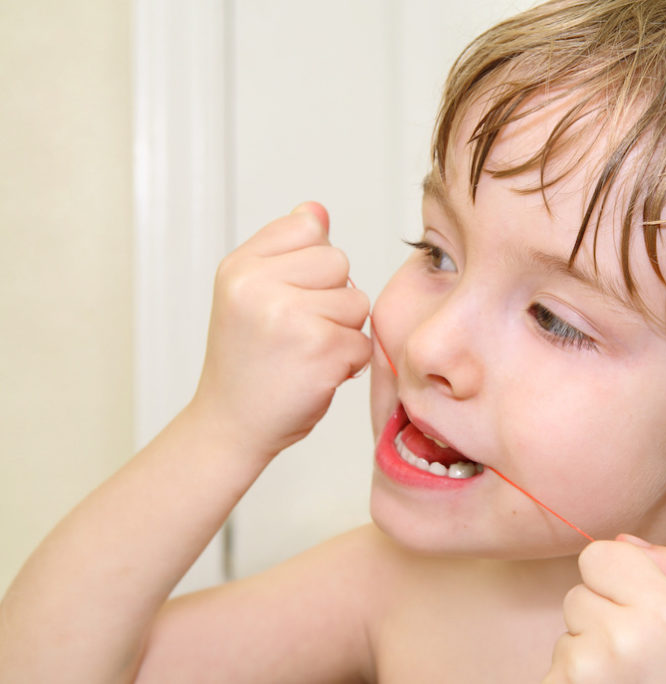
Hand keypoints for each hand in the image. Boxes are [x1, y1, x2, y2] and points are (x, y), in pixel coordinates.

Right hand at [190, 202, 371, 459]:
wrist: (230, 426)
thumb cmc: (246, 362)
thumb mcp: (249, 294)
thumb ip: (285, 249)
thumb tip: (318, 209)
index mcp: (240, 266)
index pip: (308, 226)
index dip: (311, 265)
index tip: (286, 296)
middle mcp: (258, 285)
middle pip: (339, 262)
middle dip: (331, 298)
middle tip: (296, 332)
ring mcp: (289, 317)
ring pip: (356, 302)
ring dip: (343, 331)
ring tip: (305, 352)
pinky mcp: (321, 350)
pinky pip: (363, 342)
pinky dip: (349, 363)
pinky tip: (315, 374)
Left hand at [544, 535, 665, 683]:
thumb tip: (623, 539)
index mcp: (663, 611)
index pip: (597, 553)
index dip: (614, 579)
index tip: (637, 610)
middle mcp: (621, 639)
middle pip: (577, 594)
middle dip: (599, 620)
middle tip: (635, 660)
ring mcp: (585, 672)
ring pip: (565, 635)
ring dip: (585, 656)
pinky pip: (553, 671)